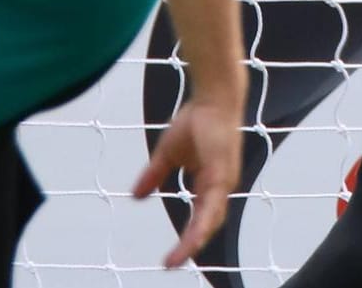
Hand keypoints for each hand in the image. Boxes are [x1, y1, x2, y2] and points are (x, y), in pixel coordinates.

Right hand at [132, 98, 242, 268]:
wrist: (212, 98)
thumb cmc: (197, 120)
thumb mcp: (168, 153)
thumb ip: (154, 175)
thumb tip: (137, 196)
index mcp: (210, 183)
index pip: (200, 217)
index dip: (188, 236)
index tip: (169, 255)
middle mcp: (220, 186)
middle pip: (207, 225)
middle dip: (190, 246)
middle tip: (170, 263)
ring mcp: (224, 181)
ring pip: (211, 220)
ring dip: (194, 241)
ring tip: (176, 259)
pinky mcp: (223, 175)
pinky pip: (212, 206)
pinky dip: (202, 224)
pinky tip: (193, 237)